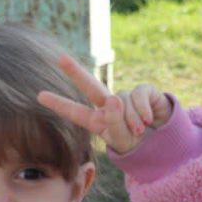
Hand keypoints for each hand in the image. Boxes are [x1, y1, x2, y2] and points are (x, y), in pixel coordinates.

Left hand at [37, 53, 172, 155]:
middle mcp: (108, 105)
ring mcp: (125, 96)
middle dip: (75, 72)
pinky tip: (150, 121)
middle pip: (90, 86)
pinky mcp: (143, 90)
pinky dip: (144, 111)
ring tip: (140, 131)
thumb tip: (114, 99)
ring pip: (123, 102)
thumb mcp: (122, 139)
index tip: (40, 96)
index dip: (59, 104)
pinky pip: (138, 96)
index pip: (75, 112)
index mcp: (98, 121)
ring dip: (133, 120)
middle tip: (60, 58)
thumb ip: (115, 122)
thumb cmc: (135, 142)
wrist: (161, 141)